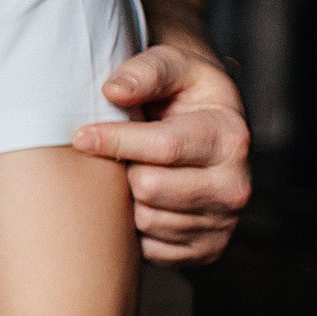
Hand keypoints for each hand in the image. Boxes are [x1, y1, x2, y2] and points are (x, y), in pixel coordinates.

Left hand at [71, 42, 250, 266]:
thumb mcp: (172, 64)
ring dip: (127, 200)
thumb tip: (114, 90)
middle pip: (150, 189)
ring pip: (146, 221)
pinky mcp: (206, 250)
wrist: (206, 126)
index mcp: (230, 137)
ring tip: (135, 174)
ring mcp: (224, 222)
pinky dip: (137, 229)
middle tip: (122, 155)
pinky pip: (151, 251)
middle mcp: (236, 185)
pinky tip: (142, 201)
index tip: (80, 136)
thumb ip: (146, 71)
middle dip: (124, 170)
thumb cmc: (182, 91)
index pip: (163, 147)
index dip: (113, 141)